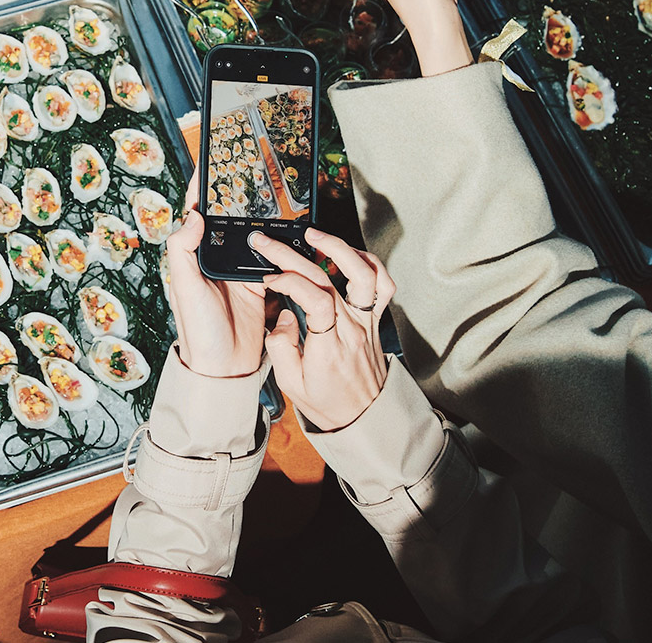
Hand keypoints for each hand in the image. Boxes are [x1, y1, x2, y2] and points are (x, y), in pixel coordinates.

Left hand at [165, 174, 266, 377]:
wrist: (226, 367)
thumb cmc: (197, 329)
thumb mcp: (183, 287)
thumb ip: (183, 251)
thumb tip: (194, 214)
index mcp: (193, 256)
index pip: (196, 214)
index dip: (201, 188)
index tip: (209, 163)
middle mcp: (216, 259)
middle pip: (228, 219)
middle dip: (237, 195)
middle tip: (250, 169)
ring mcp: (240, 270)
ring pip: (253, 234)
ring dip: (261, 217)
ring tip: (272, 191)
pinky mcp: (263, 283)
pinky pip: (274, 257)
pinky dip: (281, 244)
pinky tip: (289, 229)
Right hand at [251, 228, 394, 430]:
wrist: (365, 416)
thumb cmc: (328, 402)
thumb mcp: (291, 384)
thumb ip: (281, 348)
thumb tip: (283, 316)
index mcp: (329, 346)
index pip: (315, 299)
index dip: (290, 280)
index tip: (270, 278)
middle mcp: (352, 329)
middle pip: (327, 278)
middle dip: (292, 255)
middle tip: (269, 243)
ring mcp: (367, 321)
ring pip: (363, 273)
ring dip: (338, 247)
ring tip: (313, 235)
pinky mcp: (375, 319)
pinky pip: (383, 284)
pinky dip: (368, 262)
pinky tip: (347, 253)